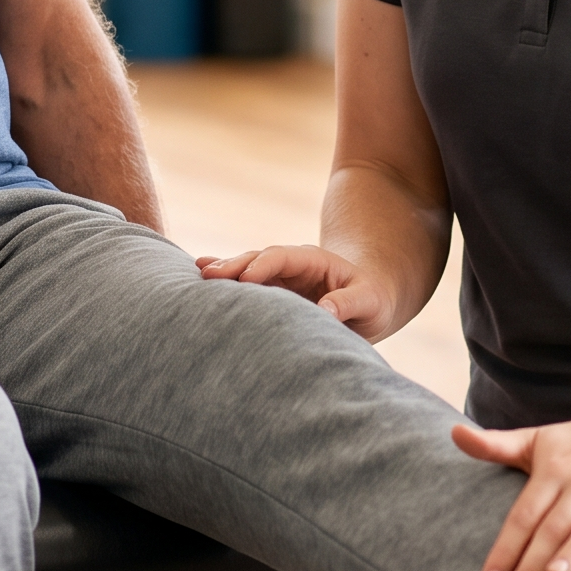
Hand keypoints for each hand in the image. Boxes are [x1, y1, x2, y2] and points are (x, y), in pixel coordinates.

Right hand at [195, 245, 391, 339]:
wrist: (368, 300)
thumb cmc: (372, 299)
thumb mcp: (369, 300)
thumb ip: (348, 303)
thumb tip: (325, 312)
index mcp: (313, 260)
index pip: (282, 258)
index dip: (263, 266)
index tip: (245, 280)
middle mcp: (290, 264)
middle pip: (257, 259)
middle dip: (234, 266)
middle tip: (209, 275)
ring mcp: (279, 277)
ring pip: (246, 270)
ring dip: (224, 272)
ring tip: (198, 274)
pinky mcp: (272, 292)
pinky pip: (244, 284)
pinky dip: (225, 280)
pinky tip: (198, 273)